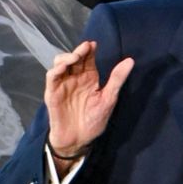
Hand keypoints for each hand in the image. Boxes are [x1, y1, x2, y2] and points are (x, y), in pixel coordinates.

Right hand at [45, 40, 133, 154]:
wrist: (79, 139)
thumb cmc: (94, 121)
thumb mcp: (109, 98)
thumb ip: (117, 79)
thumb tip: (130, 61)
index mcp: (89, 79)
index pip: (88, 60)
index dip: (90, 50)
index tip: (94, 44)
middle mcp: (75, 78)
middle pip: (75, 59)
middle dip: (80, 51)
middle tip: (86, 47)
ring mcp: (63, 84)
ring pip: (60, 63)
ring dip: (67, 57)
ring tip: (76, 57)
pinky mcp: (52, 92)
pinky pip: (51, 77)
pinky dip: (56, 70)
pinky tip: (63, 66)